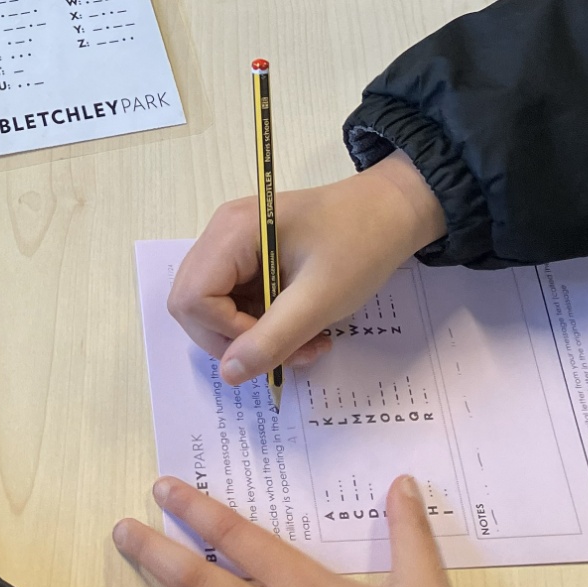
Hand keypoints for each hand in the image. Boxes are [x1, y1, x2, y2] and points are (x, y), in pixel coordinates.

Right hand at [171, 152, 445, 385]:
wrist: (394, 212)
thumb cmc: (360, 245)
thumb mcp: (320, 299)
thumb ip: (271, 339)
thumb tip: (229, 374)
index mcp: (231, 232)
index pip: (193, 298)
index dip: (226, 332)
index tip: (275, 342)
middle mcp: (222, 234)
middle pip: (194, 304)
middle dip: (237, 340)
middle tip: (291, 351)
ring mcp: (235, 245)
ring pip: (217, 309)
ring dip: (256, 337)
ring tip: (307, 342)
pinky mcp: (251, 258)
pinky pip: (238, 302)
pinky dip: (265, 325)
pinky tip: (304, 328)